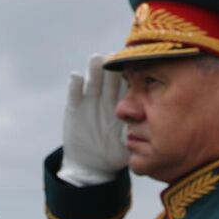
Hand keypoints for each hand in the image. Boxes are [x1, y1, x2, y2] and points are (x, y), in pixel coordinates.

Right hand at [59, 54, 128, 185]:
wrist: (91, 164)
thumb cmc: (115, 153)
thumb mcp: (127, 146)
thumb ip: (133, 135)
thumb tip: (145, 130)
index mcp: (124, 104)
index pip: (128, 86)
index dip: (131, 76)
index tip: (135, 65)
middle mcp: (107, 98)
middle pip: (110, 79)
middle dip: (113, 67)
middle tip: (115, 55)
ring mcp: (90, 101)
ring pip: (93, 82)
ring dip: (94, 69)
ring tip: (96, 59)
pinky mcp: (74, 108)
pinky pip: (74, 94)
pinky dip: (75, 85)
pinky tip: (76, 76)